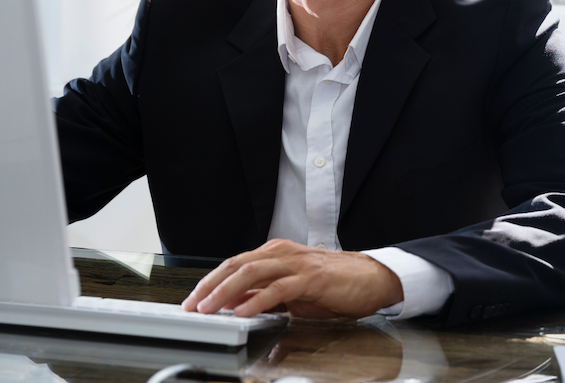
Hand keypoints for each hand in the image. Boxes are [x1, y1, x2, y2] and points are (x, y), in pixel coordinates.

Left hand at [181, 239, 402, 318]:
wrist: (371, 279)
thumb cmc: (333, 285)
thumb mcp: (291, 291)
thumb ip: (263, 294)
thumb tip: (233, 304)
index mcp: (275, 253)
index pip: (234, 264)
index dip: (210, 281)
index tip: (193, 299)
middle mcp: (282, 253)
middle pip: (236, 265)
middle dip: (209, 286)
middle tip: (192, 305)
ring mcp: (296, 263)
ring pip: (251, 273)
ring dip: (225, 292)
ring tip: (209, 308)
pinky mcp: (311, 278)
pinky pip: (278, 289)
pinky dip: (256, 300)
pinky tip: (242, 311)